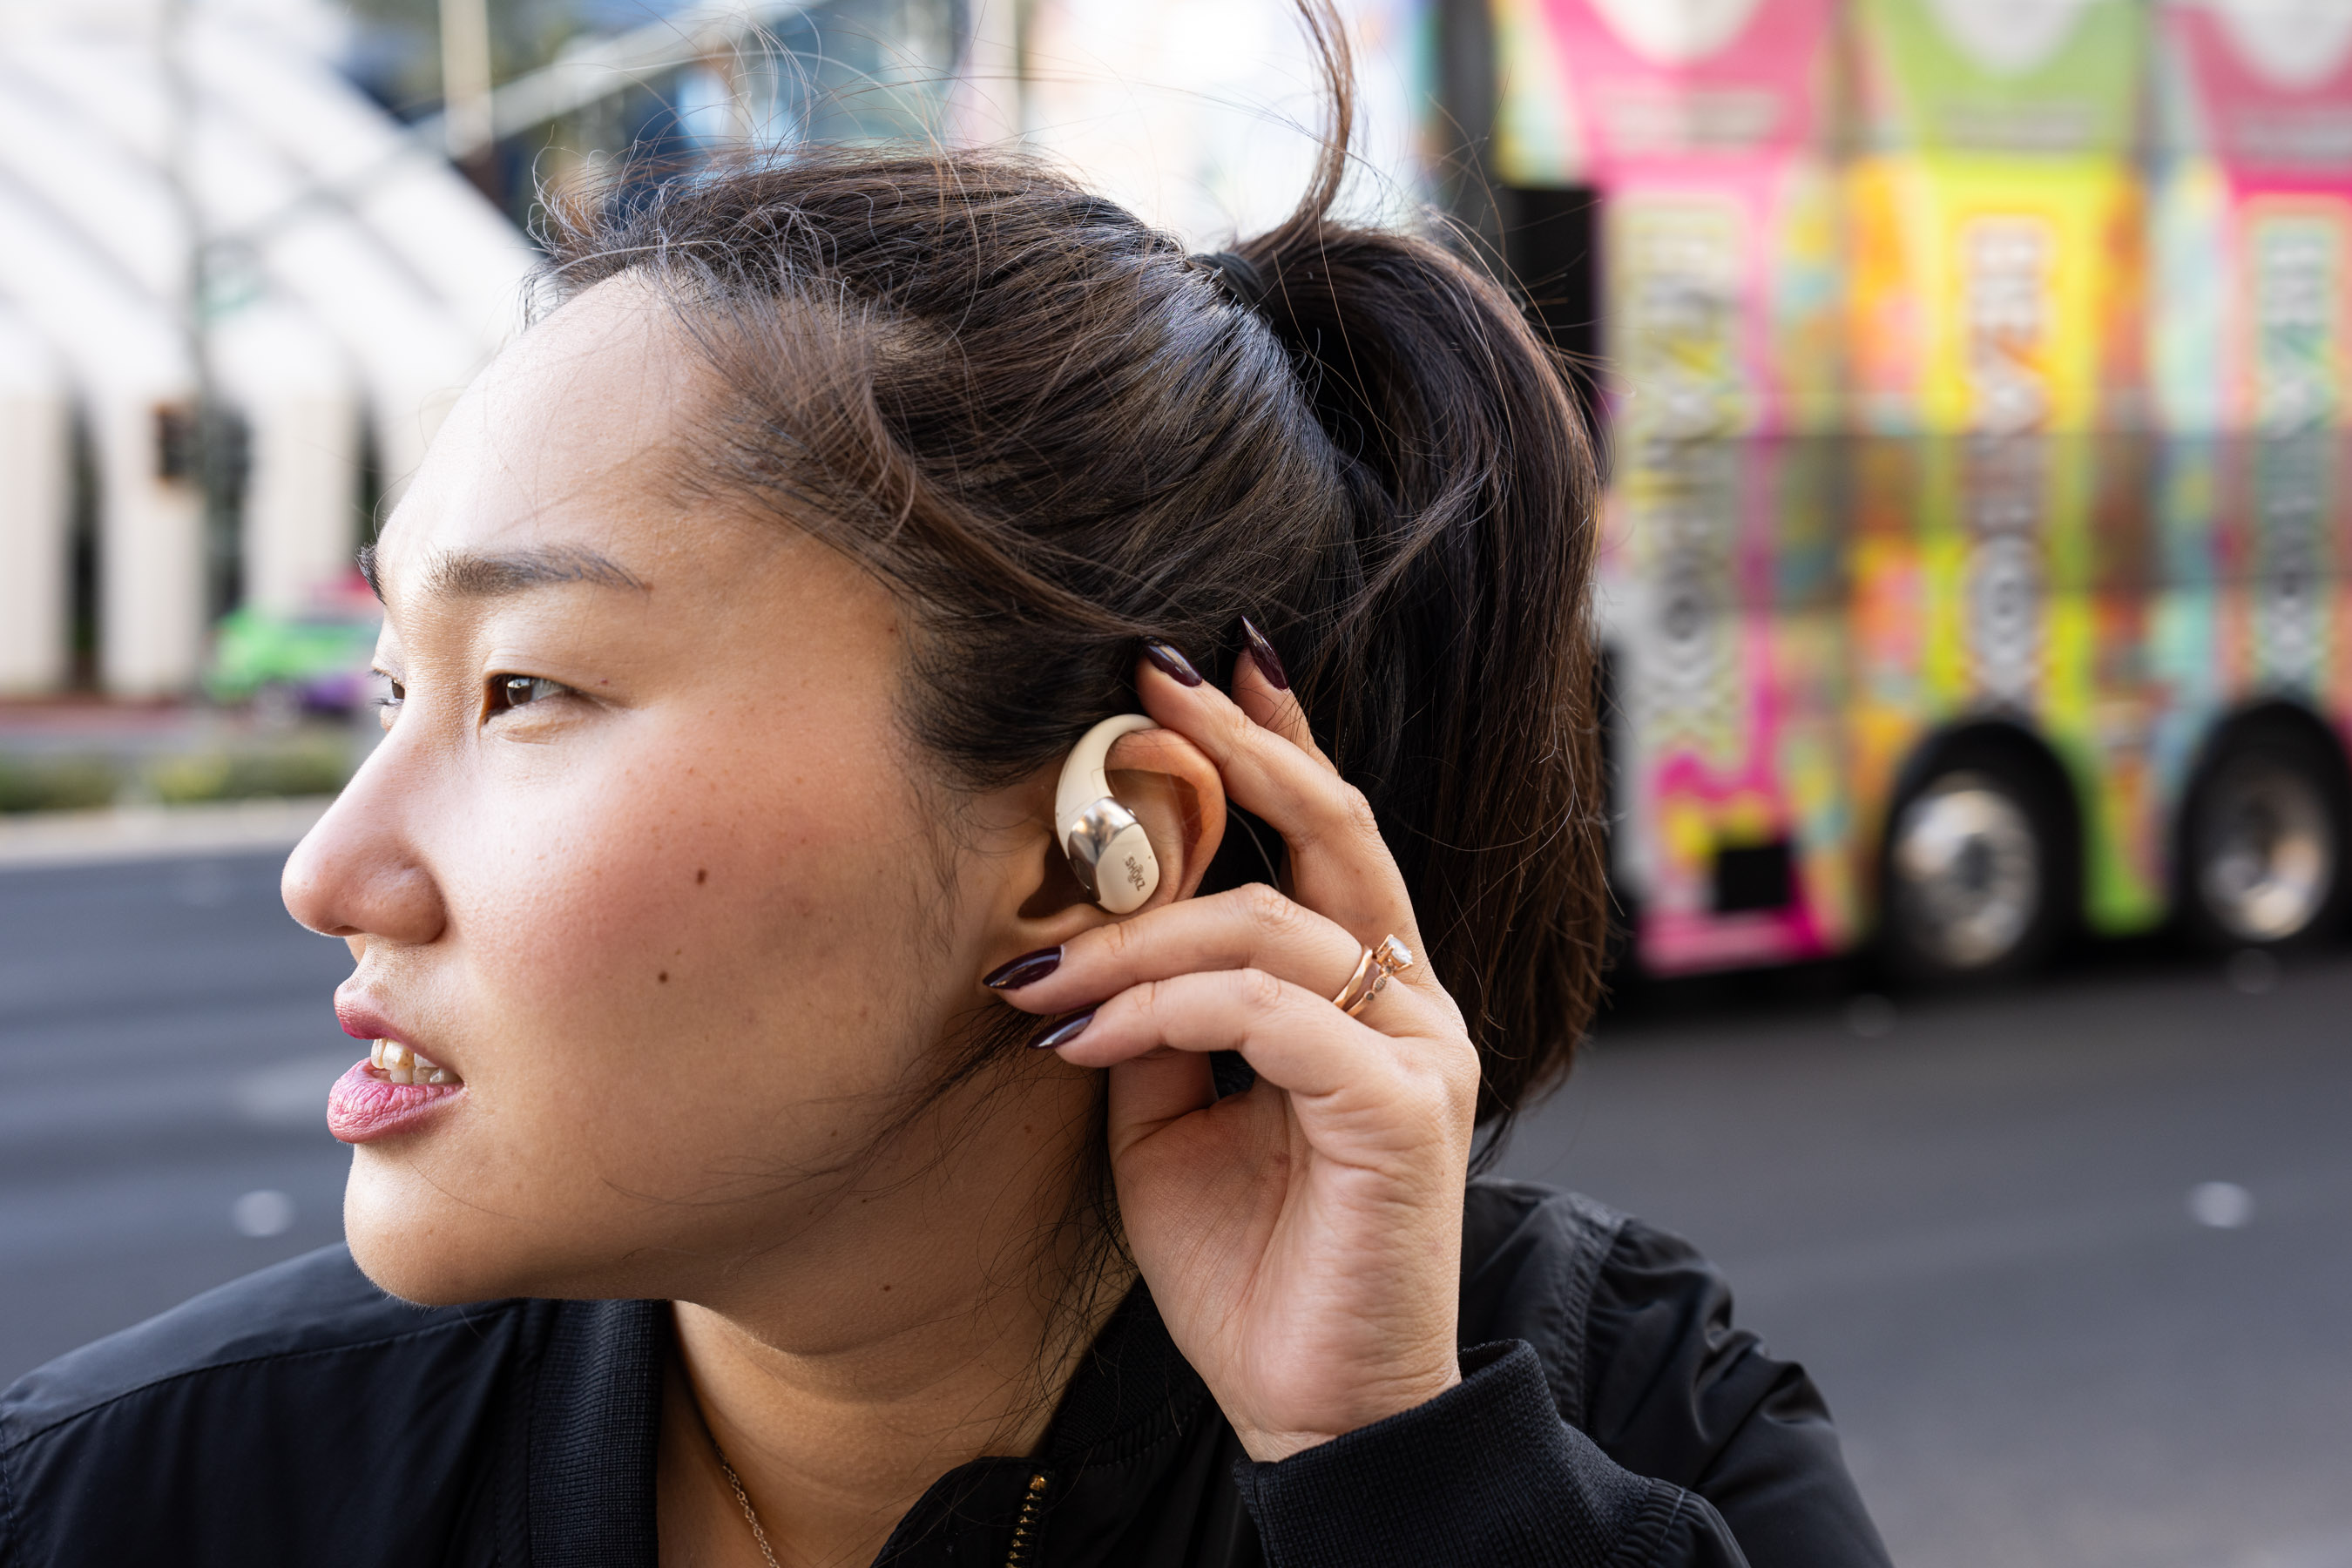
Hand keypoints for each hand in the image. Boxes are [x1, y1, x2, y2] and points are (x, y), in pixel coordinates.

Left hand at [996, 647, 1478, 1462]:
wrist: (1312, 1407)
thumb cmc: (1249, 1265)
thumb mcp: (1174, 1119)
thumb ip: (1159, 1018)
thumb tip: (1091, 937)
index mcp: (1367, 995)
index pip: (1330, 838)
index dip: (1274, 744)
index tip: (1199, 670)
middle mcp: (1411, 1003)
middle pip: (1336, 832)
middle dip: (1238, 748)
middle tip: (1148, 684)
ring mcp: (1420, 1050)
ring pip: (1274, 924)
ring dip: (1136, 934)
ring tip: (1037, 979)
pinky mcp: (1402, 1109)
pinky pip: (1268, 1014)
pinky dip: (1163, 1009)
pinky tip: (1088, 1040)